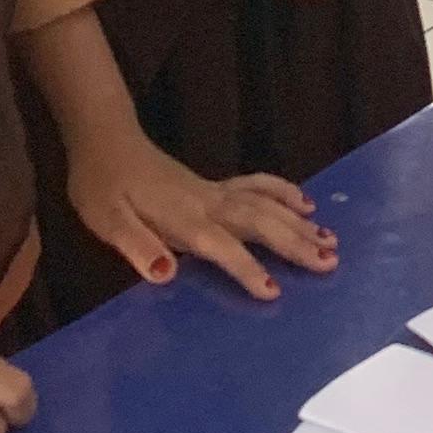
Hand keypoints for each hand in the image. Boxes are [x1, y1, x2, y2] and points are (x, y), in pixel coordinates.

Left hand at [66, 120, 334, 300]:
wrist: (105, 140)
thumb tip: (167, 273)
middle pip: (259, 222)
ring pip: (266, 205)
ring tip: (331, 240)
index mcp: (183, 218)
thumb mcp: (107, 220)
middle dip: (295, 243)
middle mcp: (208, 203)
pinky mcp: (214, 185)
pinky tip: (304, 202)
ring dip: (299, 223)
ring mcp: (214, 191)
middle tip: (330, 262)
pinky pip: (258, 186)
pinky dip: (284, 192)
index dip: (247, 268)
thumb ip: (136, 246)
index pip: (223, 247)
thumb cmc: (101, 186)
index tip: (274, 292)